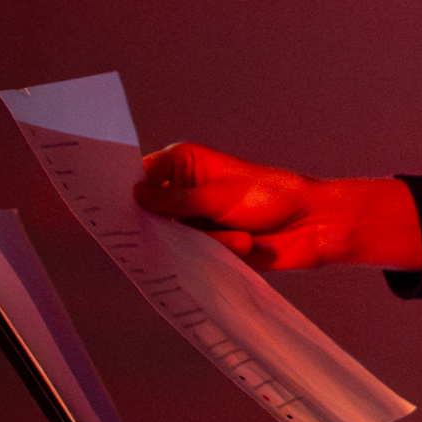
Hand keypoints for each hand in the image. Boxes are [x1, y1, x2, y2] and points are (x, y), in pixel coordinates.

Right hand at [135, 143, 421, 271]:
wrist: (313, 225)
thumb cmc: (271, 196)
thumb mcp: (219, 196)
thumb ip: (175, 201)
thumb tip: (135, 198)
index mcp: (182, 165)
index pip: (139, 177)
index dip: (124, 193)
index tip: (108, 208)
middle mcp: (183, 192)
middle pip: (149, 213)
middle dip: (164, 226)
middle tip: (174, 232)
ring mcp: (195, 220)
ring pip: (172, 239)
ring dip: (206, 242)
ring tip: (241, 236)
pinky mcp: (209, 245)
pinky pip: (194, 256)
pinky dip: (219, 253)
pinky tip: (245, 244)